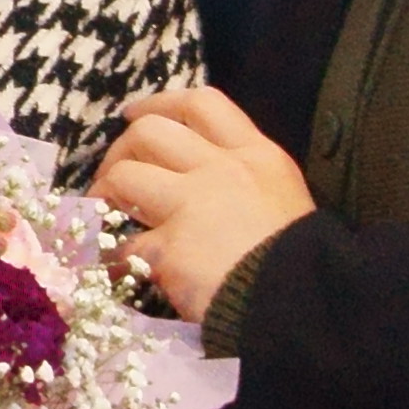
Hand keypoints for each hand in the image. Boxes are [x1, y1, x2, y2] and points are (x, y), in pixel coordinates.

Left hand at [98, 84, 316, 320]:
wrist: (303, 305)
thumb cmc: (304, 262)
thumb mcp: (287, 201)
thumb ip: (247, 183)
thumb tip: (205, 186)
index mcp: (257, 155)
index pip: (202, 104)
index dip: (160, 103)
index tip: (135, 114)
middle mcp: (221, 170)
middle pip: (150, 131)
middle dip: (122, 149)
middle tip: (115, 174)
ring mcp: (192, 206)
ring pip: (125, 176)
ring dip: (105, 193)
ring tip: (103, 213)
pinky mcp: (170, 249)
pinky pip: (124, 245)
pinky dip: (113, 257)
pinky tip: (118, 268)